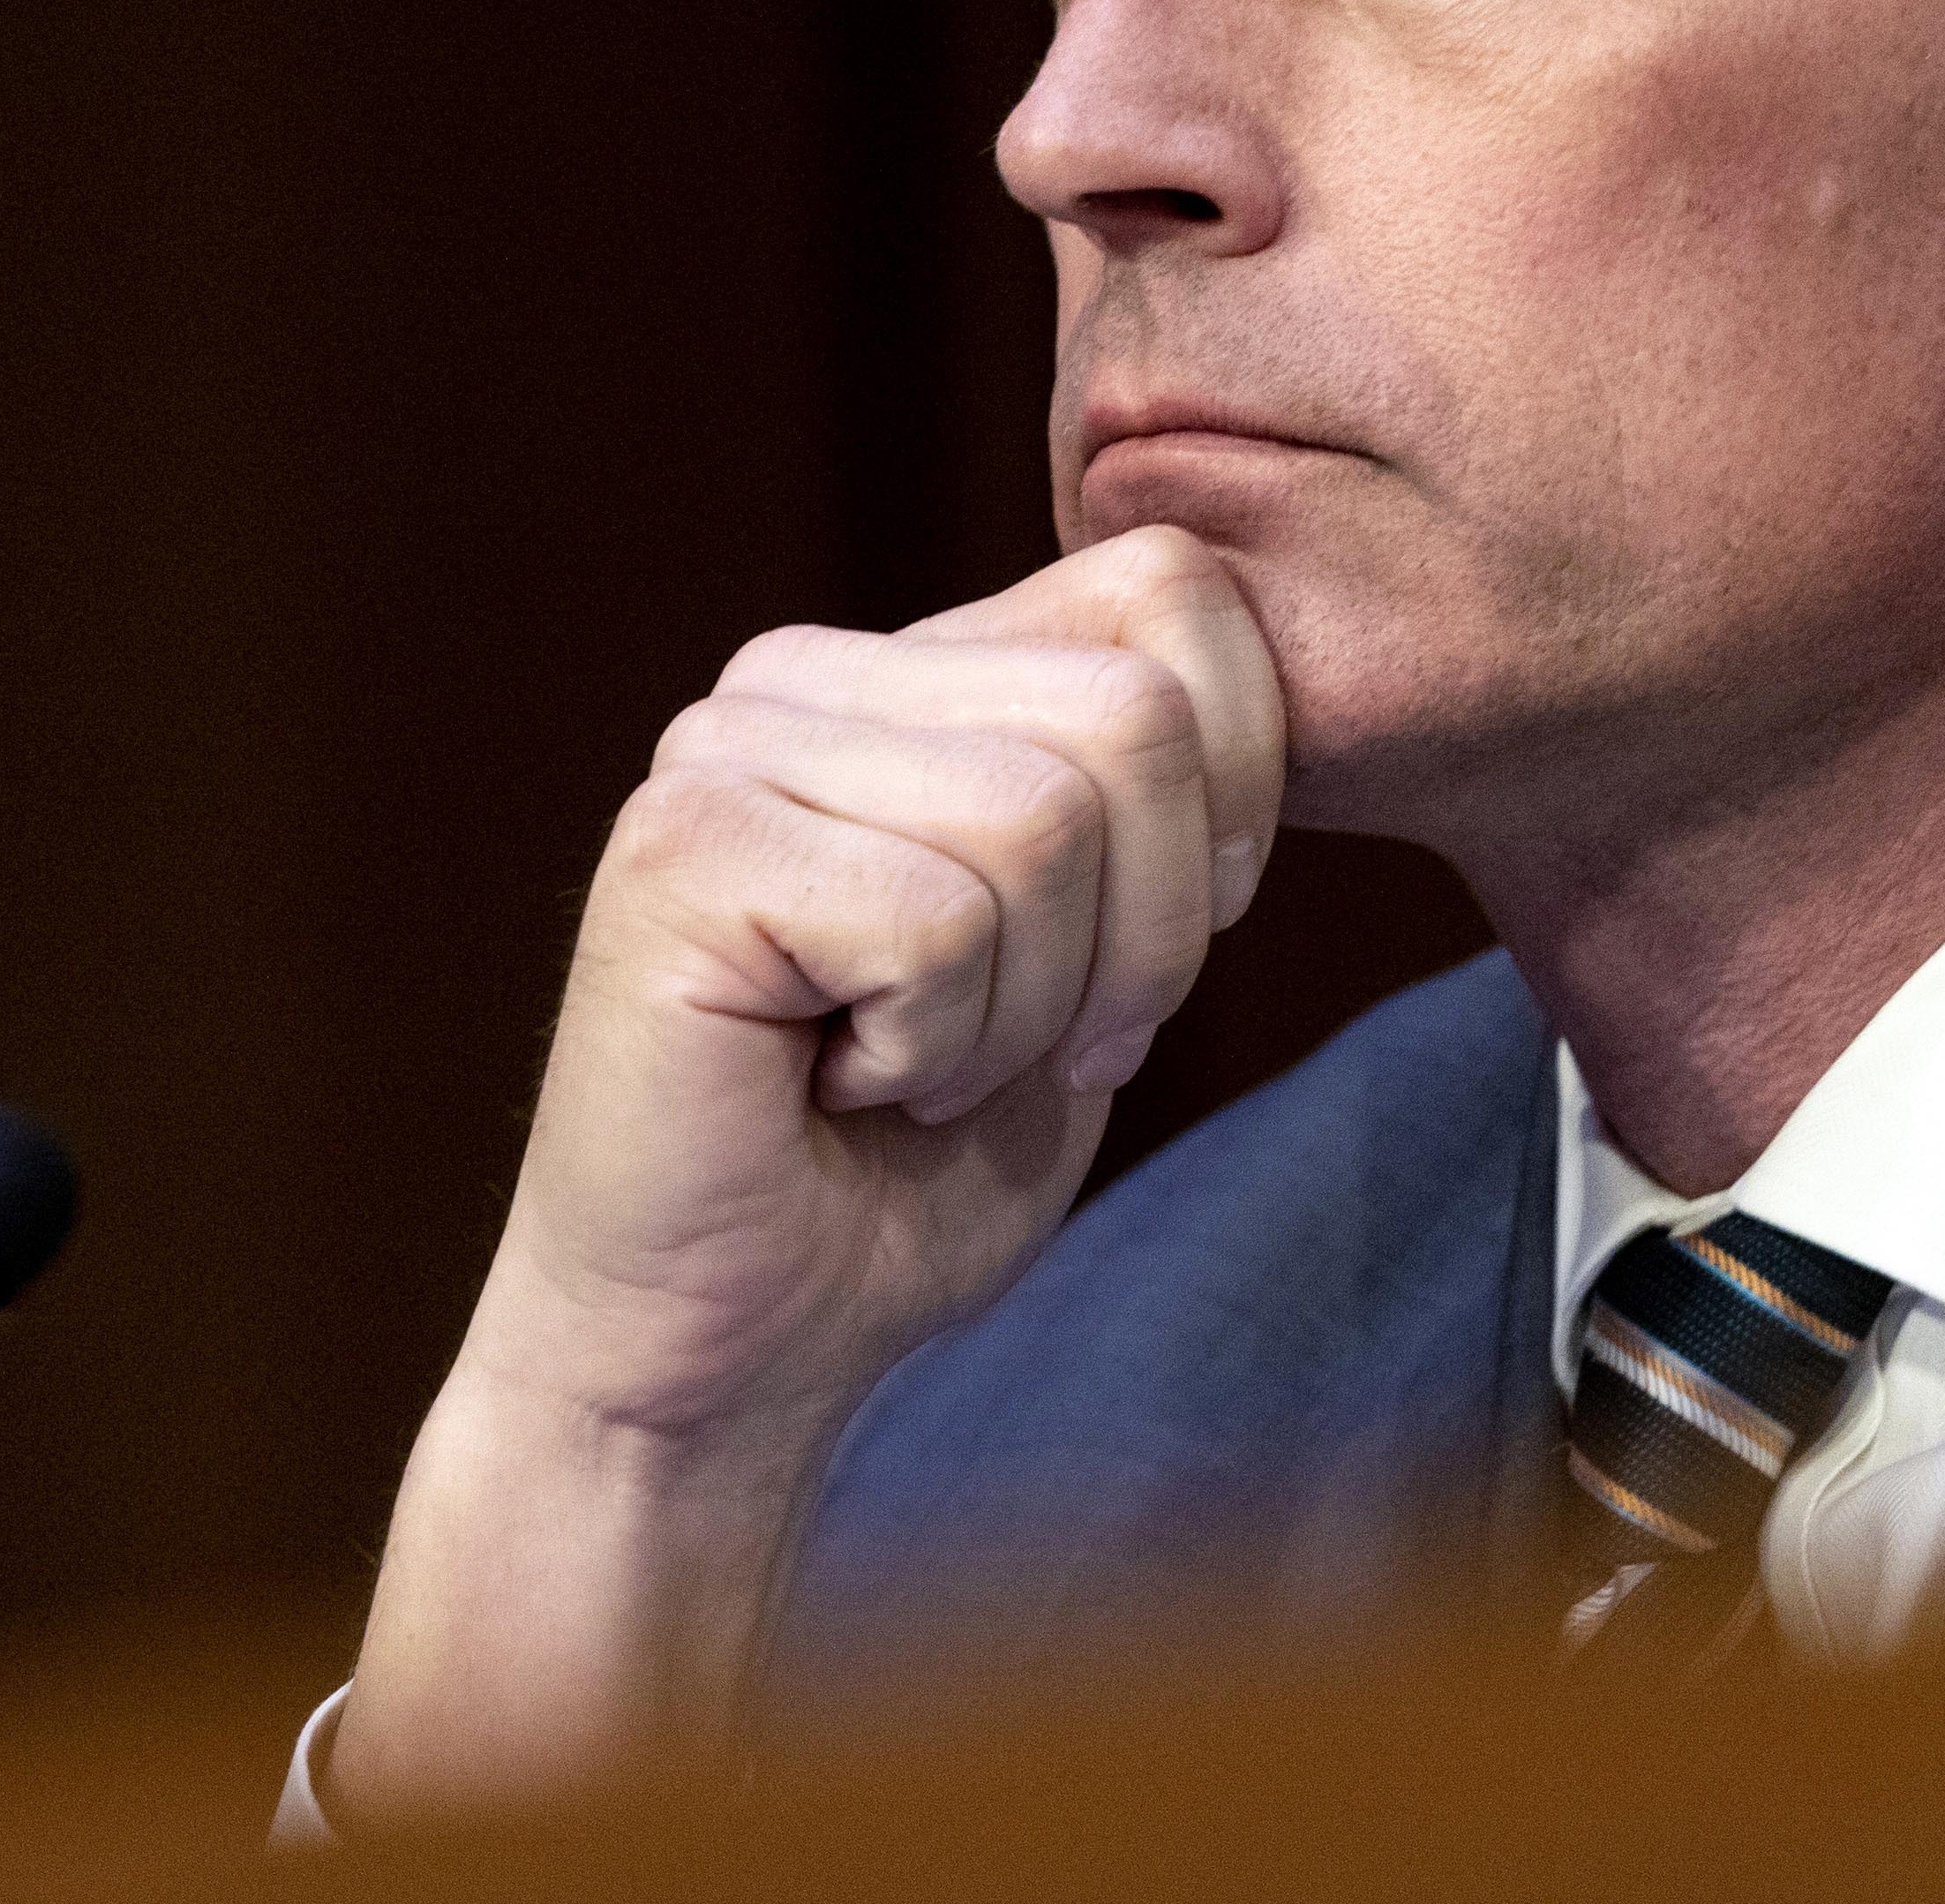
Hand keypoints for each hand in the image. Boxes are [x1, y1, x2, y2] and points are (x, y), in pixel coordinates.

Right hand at [332, 524, 1282, 1817]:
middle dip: (1147, 931)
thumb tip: (1262, 691)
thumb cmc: (909, 1169)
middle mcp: (802, 673)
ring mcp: (727, 751)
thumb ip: (1161, 793)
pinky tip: (840, 1085)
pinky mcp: (682, 857)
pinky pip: (940, 922)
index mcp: (911, 665)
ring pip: (1047, 819)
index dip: (1237, 792)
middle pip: (1136, 711)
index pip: (1173, 590)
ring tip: (917, 1066)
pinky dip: (936, 1048)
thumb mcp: (1101, 952)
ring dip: (1031, 1006)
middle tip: (1032, 1047)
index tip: (1144, 954)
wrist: (726, 1355)